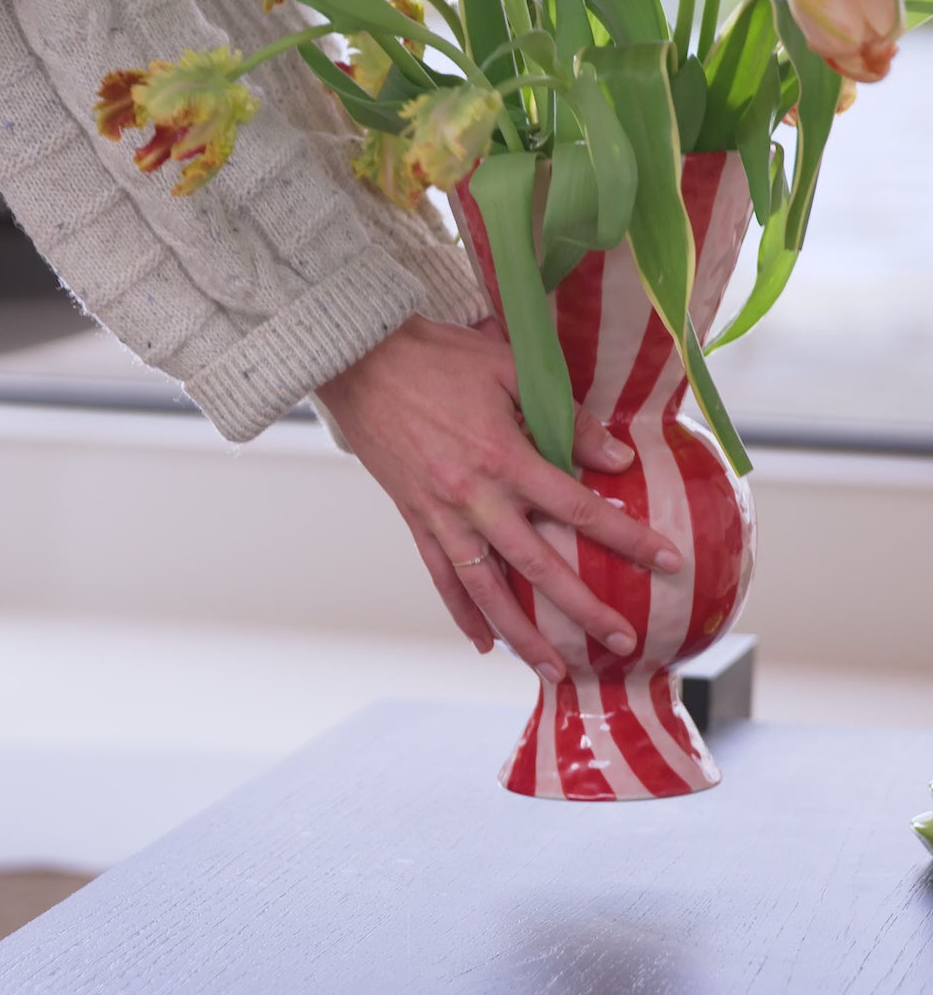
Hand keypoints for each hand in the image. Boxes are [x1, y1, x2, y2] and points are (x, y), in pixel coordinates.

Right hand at [317, 315, 682, 683]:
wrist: (363, 364)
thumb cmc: (439, 359)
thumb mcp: (509, 370)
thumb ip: (566, 418)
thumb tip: (615, 459)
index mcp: (504, 458)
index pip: (578, 508)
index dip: (627, 537)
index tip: (667, 562)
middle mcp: (474, 498)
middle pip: (538, 566)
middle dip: (583, 609)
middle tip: (621, 642)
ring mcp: (441, 515)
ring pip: (487, 589)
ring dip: (523, 635)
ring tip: (554, 671)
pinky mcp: (415, 519)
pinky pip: (441, 577)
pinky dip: (462, 613)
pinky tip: (484, 643)